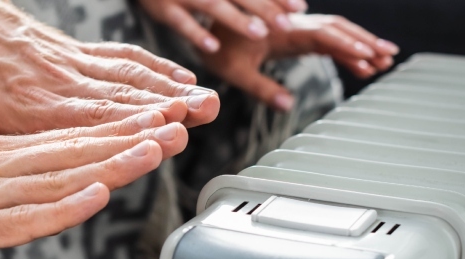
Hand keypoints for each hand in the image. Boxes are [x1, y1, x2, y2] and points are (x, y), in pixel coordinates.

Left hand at [0, 0, 219, 142]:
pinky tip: (180, 79)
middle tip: (198, 118)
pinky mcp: (76, 52)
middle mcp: (58, 84)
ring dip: (169, 90)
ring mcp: (71, 65)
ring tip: (203, 102)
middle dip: (163, 111)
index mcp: (29, 109)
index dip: (127, 131)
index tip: (162, 134)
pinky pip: (121, 58)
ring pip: (128, 79)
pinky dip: (154, 67)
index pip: (87, 125)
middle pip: (119, 101)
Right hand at [0, 112, 187, 257]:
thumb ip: (4, 180)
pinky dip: (61, 208)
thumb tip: (51, 180)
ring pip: (58, 179)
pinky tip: (94, 196)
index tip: (156, 124)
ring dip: (109, 166)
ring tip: (151, 153)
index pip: (66, 140)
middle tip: (174, 130)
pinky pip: (23, 219)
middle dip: (127, 141)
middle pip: (73, 153)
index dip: (114, 132)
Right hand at [139, 0, 305, 52]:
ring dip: (238, 20)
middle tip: (288, 24)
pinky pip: (181, 23)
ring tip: (261, 34)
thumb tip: (269, 5)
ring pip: (215, 6)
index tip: (300, 8)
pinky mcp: (164, 8)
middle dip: (265, 9)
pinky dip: (197, 34)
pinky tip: (213, 48)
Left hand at [200, 14, 397, 110]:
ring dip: (361, 44)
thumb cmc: (220, 46)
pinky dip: (346, 50)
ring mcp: (299, 28)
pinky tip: (362, 65)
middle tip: (389, 56)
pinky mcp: (298, 34)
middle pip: (338, 30)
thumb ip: (261, 88)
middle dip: (364, 42)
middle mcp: (296, 24)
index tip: (367, 55)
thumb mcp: (235, 70)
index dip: (346, 44)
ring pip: (337, 33)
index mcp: (284, 29)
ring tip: (385, 60)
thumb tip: (288, 105)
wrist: (209, 26)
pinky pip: (328, 40)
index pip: (323, 34)